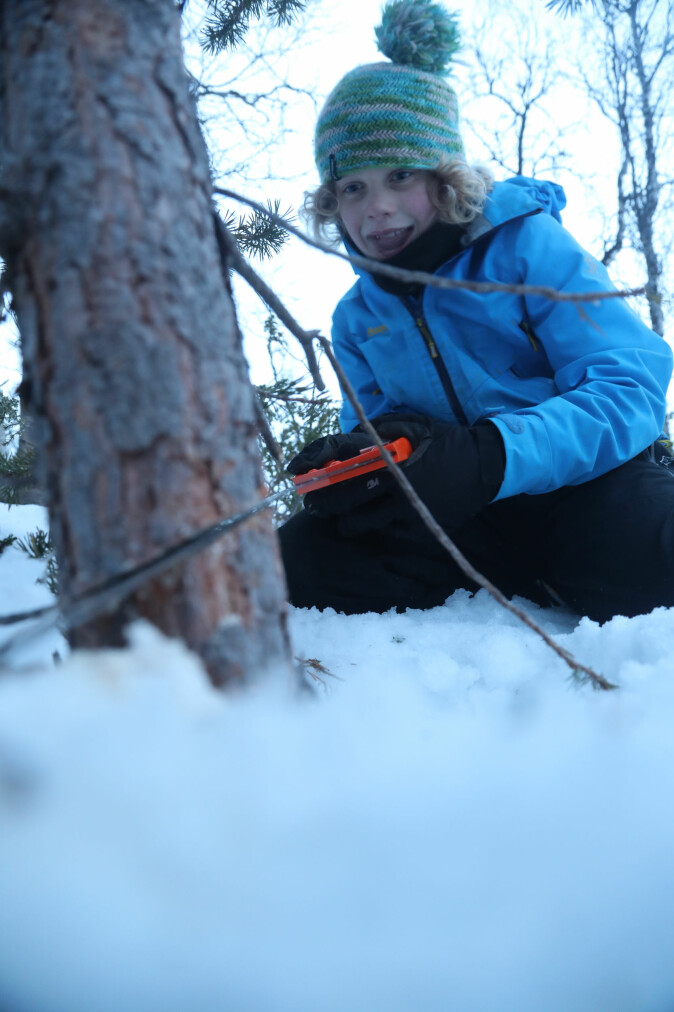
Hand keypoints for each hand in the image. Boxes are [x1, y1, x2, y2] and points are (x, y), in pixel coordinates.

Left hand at [306, 412, 504, 536]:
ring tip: (339, 519)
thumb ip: (379, 429)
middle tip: (312, 504)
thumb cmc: (446, 441)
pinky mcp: (418, 529)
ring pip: (360, 524)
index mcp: (389, 457)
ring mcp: (406, 511)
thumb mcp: (413, 424)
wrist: (487, 466)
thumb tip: (347, 439)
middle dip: (322, 503)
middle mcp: (395, 486)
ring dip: (344, 522)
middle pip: (343, 500)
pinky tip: (370, 523)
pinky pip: (386, 533)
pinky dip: (375, 528)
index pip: (341, 462)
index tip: (295, 472)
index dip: (313, 466)